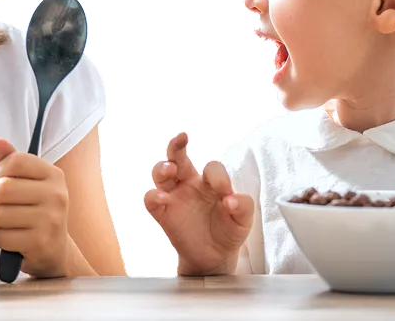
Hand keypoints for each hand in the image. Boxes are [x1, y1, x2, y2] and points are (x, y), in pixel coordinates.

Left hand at [0, 138, 68, 277]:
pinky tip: (11, 239)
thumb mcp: (29, 183)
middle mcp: (56, 196)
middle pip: (3, 188)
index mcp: (54, 175)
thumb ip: (11, 161)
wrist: (55, 251)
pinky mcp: (39, 243)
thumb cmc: (37, 212)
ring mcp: (50, 220)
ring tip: (8, 224)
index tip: (1, 181)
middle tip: (1, 206)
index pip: (16, 161)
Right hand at [142, 131, 253, 275]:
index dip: (219, 177)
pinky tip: (164, 198)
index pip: (211, 168)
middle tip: (182, 138)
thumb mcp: (243, 219)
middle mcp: (190, 183)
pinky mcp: (164, 213)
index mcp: (210, 181)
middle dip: (176, 145)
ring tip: (170, 169)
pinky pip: (151, 199)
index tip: (226, 194)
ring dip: (162, 167)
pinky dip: (154, 196)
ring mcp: (175, 197)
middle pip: (177, 156)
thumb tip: (230, 199)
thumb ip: (243, 206)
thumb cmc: (229, 231)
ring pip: (160, 173)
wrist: (216, 256)